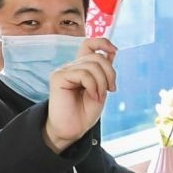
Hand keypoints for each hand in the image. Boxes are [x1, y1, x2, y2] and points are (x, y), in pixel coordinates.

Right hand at [43, 37, 117, 152]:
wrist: (72, 130)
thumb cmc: (84, 112)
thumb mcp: (101, 89)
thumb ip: (104, 72)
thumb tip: (112, 52)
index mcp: (81, 67)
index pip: (89, 44)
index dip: (102, 42)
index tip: (114, 51)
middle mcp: (72, 66)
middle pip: (96, 56)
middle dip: (109, 72)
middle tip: (111, 89)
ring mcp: (64, 71)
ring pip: (92, 65)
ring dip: (102, 82)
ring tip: (99, 96)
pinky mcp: (58, 77)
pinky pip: (83, 74)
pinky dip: (93, 86)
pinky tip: (93, 96)